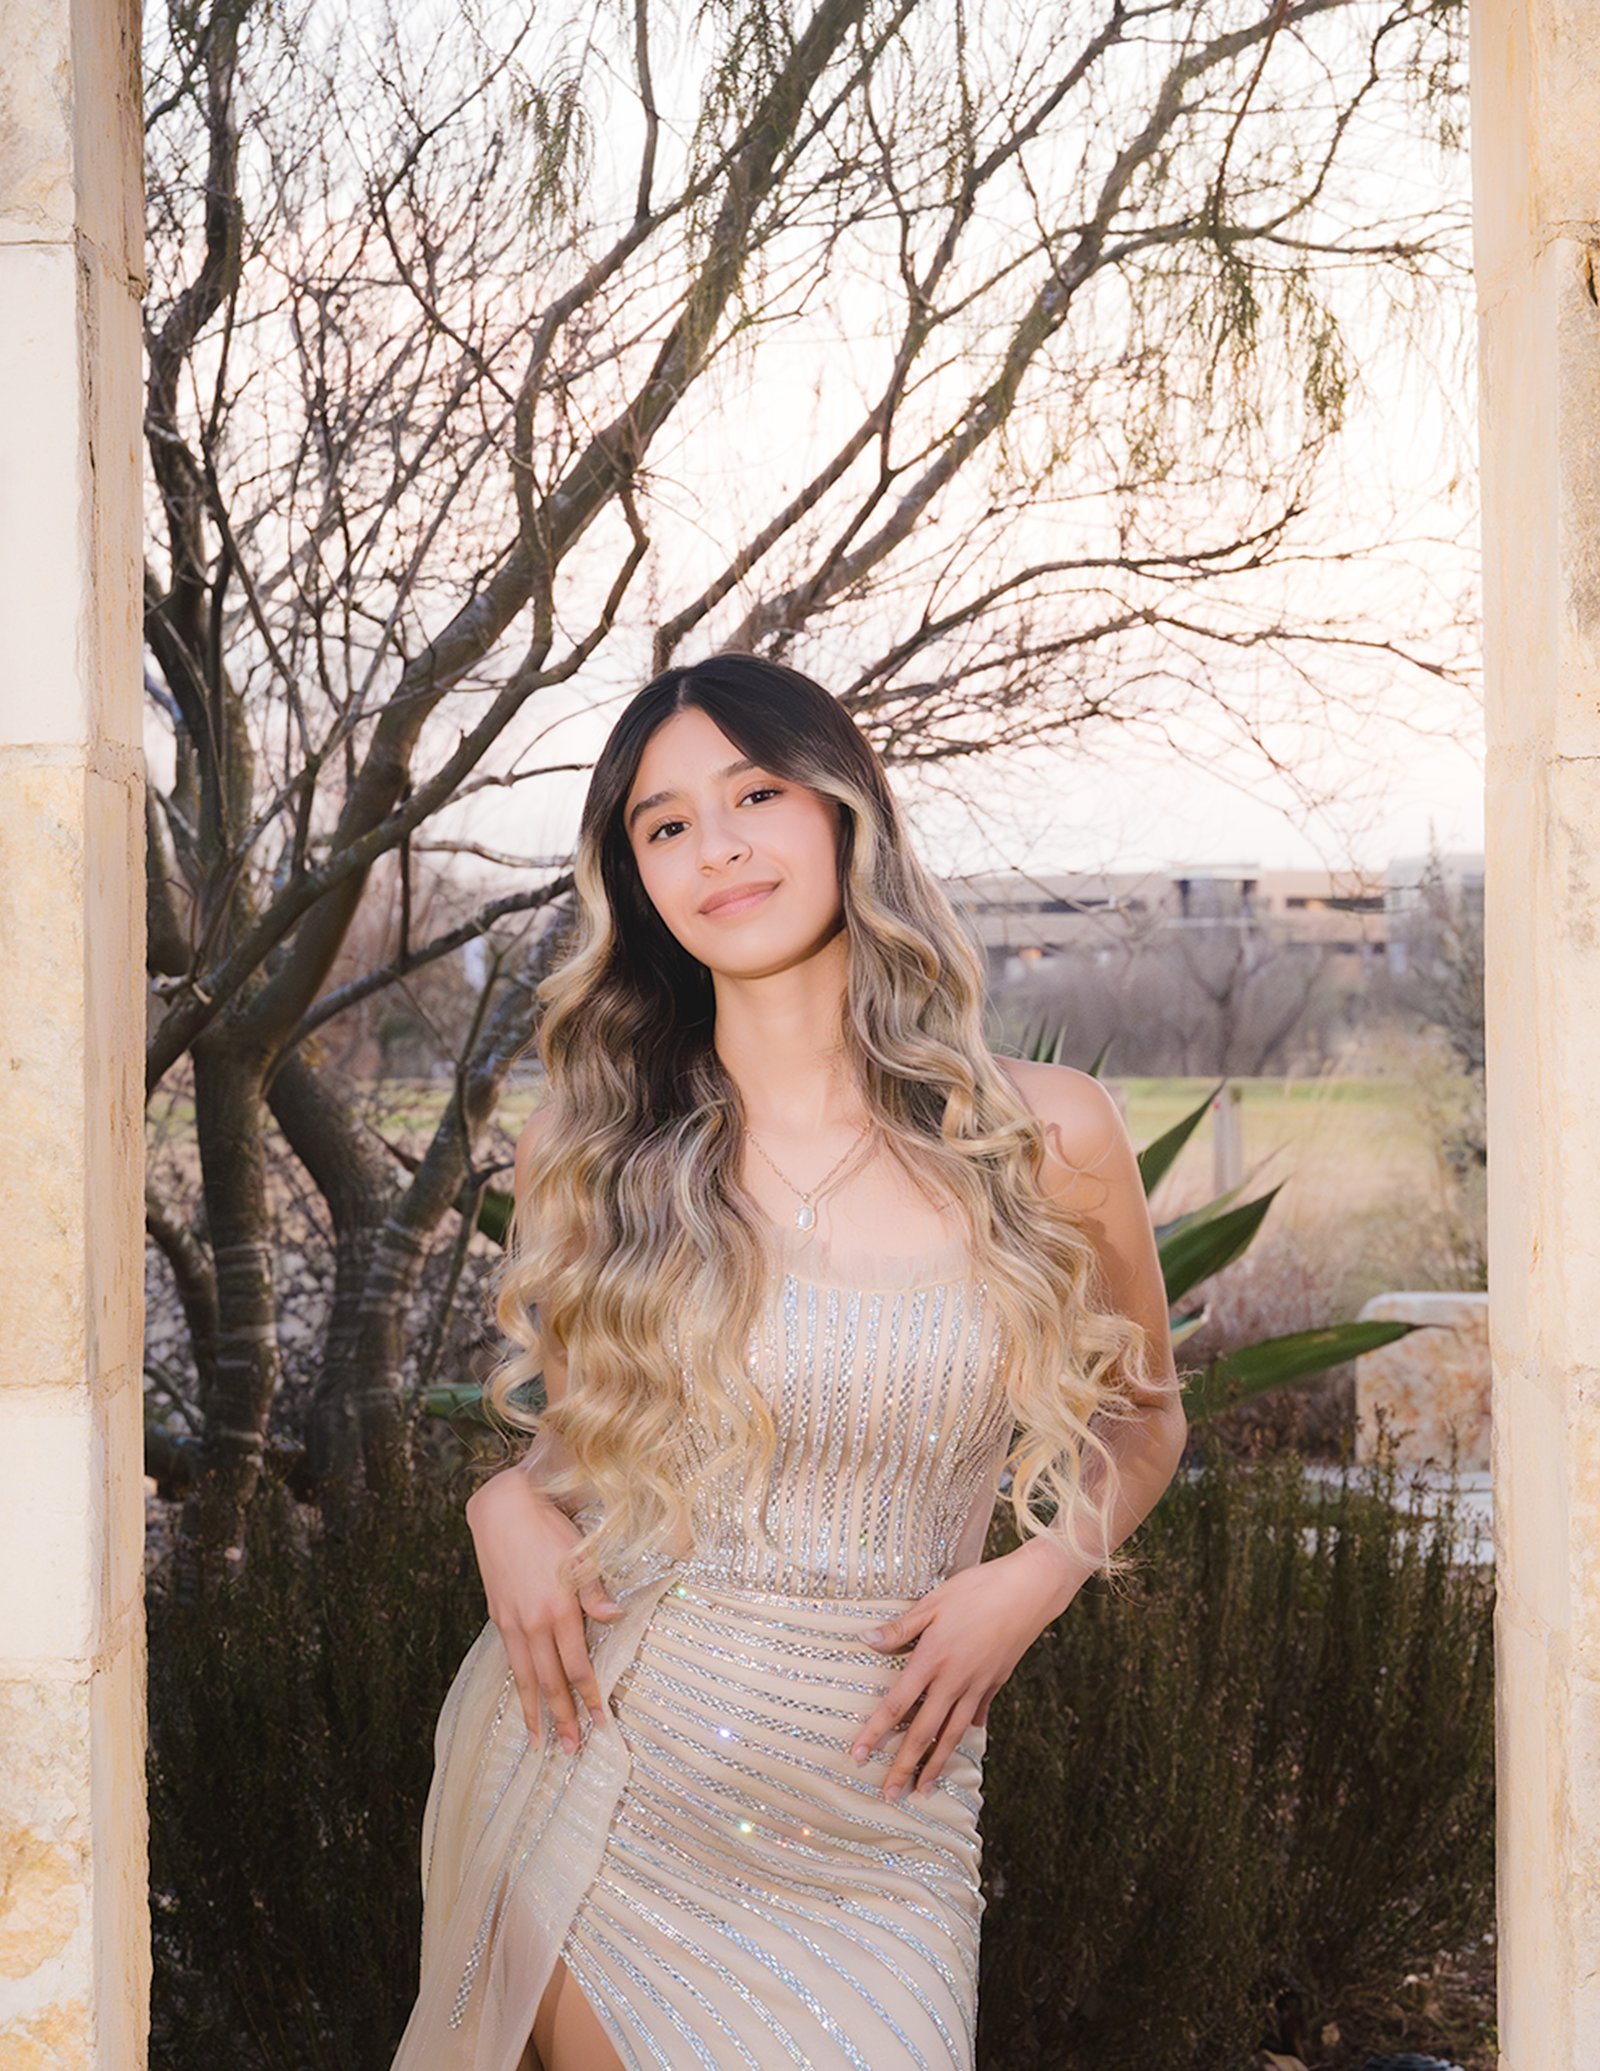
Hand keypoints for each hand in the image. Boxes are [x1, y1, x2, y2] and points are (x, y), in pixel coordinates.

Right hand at [465, 1467, 621, 1753]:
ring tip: (540, 1741)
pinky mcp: (499, 1615)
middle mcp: (534, 1622)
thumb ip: (595, 1592)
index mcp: (559, 1608)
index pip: (577, 1665)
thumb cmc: (548, 1527)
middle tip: (571, 1749)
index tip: (600, 1723)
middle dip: (562, 1717)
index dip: (589, 1695)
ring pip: (526, 1677)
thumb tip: (615, 1618)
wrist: (503, 1509)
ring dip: (534, 1711)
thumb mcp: (580, 1555)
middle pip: (550, 1681)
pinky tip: (523, 1698)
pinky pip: (511, 1659)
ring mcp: (513, 1621)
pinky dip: (518, 1685)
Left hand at [850, 1548, 1080, 1799]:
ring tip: (924, 1788)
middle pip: (924, 1732)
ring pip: (952, 1733)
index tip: (858, 1757)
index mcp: (932, 1659)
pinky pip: (978, 1713)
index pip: (896, 1704)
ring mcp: (978, 1685)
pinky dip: (967, 1731)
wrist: (1030, 1590)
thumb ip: (900, 1627)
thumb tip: (865, 1640)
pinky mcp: (997, 1681)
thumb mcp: (933, 1602)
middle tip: (889, 1795)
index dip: (875, 1732)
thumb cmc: (978, 1589)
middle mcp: (953, 1680)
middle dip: (904, 1766)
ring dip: (935, 1763)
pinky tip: (961, 1741)